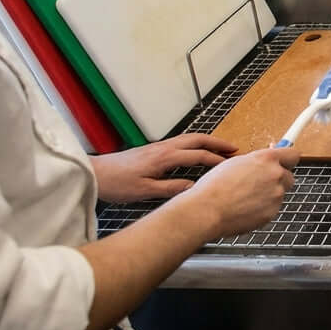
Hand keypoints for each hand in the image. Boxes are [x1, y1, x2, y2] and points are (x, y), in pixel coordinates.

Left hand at [91, 133, 237, 202]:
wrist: (96, 174)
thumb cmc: (118, 184)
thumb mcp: (145, 191)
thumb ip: (171, 188)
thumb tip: (194, 187)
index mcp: (165, 157)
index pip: (197, 155)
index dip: (216, 160)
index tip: (231, 165)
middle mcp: (164, 147)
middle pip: (197, 139)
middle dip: (217, 143)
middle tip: (234, 148)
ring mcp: (158, 146)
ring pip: (189, 138)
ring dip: (207, 141)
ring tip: (220, 148)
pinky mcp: (153, 149)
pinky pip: (181, 141)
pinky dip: (195, 143)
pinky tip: (197, 150)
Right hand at [183, 147, 299, 238]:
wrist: (207, 210)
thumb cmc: (214, 186)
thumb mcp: (236, 163)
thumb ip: (257, 160)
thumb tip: (267, 159)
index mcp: (266, 159)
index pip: (293, 155)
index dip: (288, 159)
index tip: (286, 162)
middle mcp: (275, 175)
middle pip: (289, 176)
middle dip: (278, 179)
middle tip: (260, 184)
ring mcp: (276, 195)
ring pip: (280, 193)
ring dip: (269, 194)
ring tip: (246, 198)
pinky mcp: (272, 212)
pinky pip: (272, 208)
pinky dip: (263, 208)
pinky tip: (246, 208)